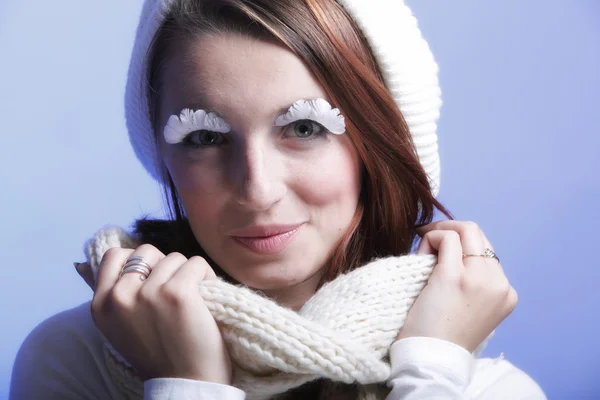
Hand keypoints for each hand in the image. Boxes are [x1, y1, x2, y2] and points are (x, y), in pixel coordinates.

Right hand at [76, 244, 231, 382]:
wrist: (185, 384)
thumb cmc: (156, 355)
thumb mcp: (117, 327)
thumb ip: (107, 294)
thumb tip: (80, 263)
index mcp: (101, 305)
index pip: (114, 256)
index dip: (139, 262)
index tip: (153, 279)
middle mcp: (120, 297)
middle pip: (147, 251)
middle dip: (164, 265)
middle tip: (173, 290)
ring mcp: (148, 293)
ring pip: (174, 258)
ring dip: (187, 274)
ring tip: (191, 300)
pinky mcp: (177, 292)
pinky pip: (196, 264)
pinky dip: (206, 276)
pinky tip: (205, 297)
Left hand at [397, 221, 517, 351]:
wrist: (432, 359)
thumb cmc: (442, 334)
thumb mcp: (471, 307)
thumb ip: (472, 280)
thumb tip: (448, 244)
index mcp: (506, 293)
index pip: (486, 252)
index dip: (461, 245)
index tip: (440, 249)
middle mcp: (499, 284)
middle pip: (478, 235)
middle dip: (451, 230)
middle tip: (428, 237)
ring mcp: (480, 279)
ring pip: (466, 230)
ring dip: (440, 232)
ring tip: (423, 248)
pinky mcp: (456, 277)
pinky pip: (447, 239)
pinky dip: (431, 237)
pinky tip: (420, 251)